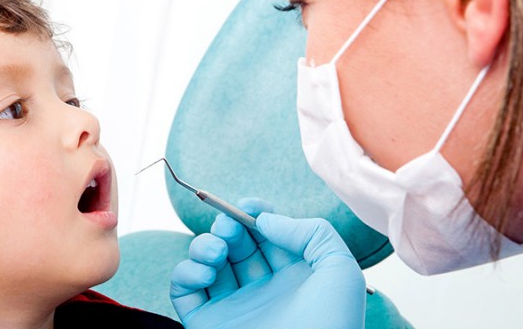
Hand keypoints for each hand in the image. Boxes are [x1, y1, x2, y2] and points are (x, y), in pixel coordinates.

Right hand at [170, 198, 365, 328]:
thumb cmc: (331, 327)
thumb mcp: (340, 270)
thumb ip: (311, 232)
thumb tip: (266, 221)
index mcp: (293, 276)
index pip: (267, 233)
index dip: (255, 213)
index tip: (248, 206)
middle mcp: (261, 289)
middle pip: (234, 242)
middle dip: (228, 225)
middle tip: (230, 227)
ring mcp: (232, 305)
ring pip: (205, 261)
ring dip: (203, 245)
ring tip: (217, 252)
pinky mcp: (206, 323)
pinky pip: (182, 290)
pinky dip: (185, 273)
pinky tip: (205, 274)